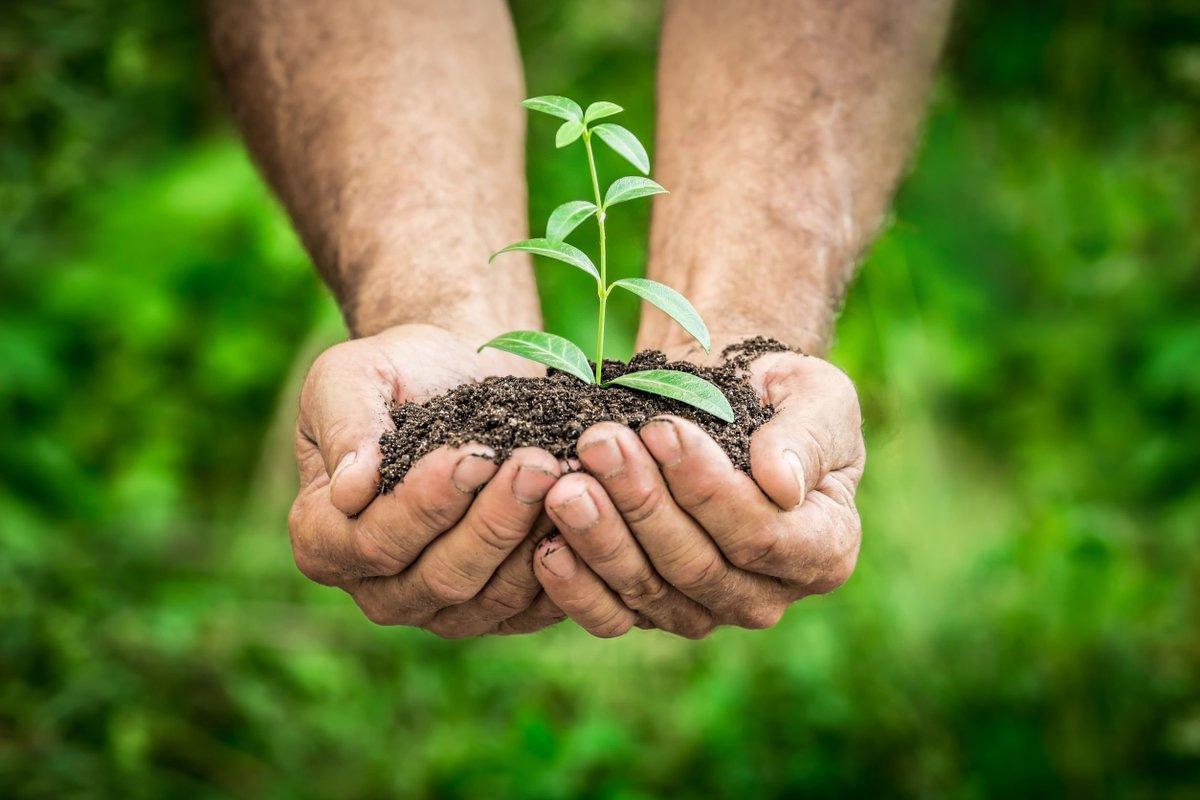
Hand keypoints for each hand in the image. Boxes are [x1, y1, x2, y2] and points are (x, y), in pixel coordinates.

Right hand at [288, 323, 565, 636]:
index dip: (427, 504)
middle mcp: (379, 589)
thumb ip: (344, 425)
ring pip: (492, 595)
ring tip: (565, 476)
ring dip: (533, 537)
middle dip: (493, 520)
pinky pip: (534, 605)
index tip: (473, 453)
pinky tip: (588, 510)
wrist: (460, 377)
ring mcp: (442, 609)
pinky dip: (565, 562)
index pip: (374, 542)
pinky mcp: (500, 610)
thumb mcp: (350, 375)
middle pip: (441, 577)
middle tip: (538, 463)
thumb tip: (350, 490)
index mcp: (324, 539)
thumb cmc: (398, 373)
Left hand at [532, 348, 863, 637]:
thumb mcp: (817, 398)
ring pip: (649, 590)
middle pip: (697, 566)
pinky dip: (575, 587)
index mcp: (824, 550)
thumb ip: (806, 437)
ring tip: (564, 484)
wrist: (728, 405)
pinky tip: (545, 547)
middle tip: (598, 444)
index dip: (707, 489)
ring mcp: (706, 611)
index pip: (762, 536)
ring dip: (601, 537)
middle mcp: (767, 596)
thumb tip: (781, 483)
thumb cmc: (780, 397)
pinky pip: (611, 616)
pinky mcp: (652, 611)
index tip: (661, 429)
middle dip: (642, 502)